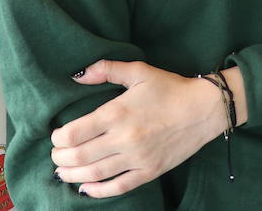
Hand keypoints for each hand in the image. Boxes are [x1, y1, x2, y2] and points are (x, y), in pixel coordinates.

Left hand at [52, 59, 244, 197]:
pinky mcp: (149, 171)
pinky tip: (85, 188)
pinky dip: (97, 191)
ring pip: (93, 174)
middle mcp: (124, 138)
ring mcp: (137, 157)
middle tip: (56, 155)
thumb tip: (78, 74)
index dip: (58, 138)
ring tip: (63, 172)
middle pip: (79, 156)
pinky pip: (118, 187)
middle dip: (60, 158)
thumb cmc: (171, 88)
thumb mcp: (140, 71)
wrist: (205, 109)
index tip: (56, 136)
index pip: (73, 133)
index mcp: (118, 112)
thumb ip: (107, 69)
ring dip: (71, 175)